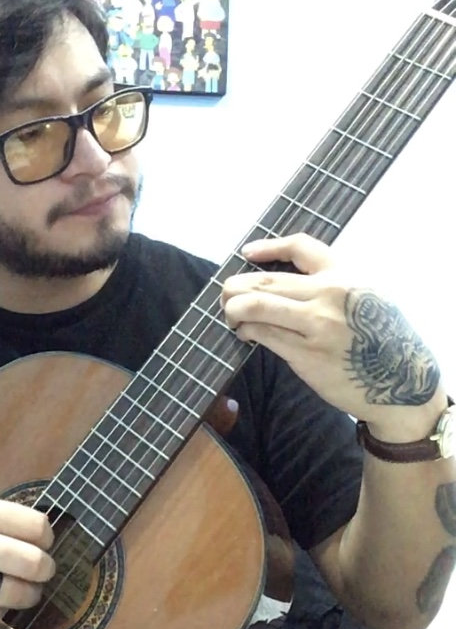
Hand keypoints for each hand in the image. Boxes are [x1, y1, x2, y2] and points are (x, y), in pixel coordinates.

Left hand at [220, 233, 442, 428]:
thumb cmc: (381, 339)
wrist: (402, 381)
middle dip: (235, 287)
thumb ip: (332, 285)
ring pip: (256, 305)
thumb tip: (282, 283)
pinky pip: (263, 334)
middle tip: (226, 295)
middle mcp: (329, 295)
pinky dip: (246, 331)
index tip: (247, 253)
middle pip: (265, 280)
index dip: (268, 246)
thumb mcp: (368, 296)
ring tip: (232, 316)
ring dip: (233, 309)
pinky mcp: (306, 354)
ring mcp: (317, 325)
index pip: (301, 247)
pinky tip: (246, 334)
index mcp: (345, 276)